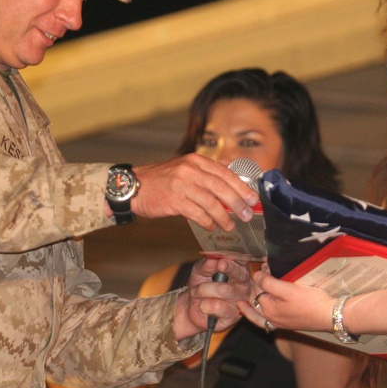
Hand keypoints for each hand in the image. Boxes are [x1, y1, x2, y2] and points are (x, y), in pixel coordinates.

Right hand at [132, 154, 258, 230]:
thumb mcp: (184, 169)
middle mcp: (190, 170)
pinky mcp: (173, 200)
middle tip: (247, 215)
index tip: (253, 199)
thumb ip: (205, 175)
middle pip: (221, 187)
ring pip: (211, 202)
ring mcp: (181, 184)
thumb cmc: (161, 181)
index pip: (225, 173)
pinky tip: (212, 226)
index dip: (241, 187)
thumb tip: (230, 183)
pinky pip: (197, 213)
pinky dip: (207, 221)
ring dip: (223, 216)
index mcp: (196, 161)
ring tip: (230, 225)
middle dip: (238, 203)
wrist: (134, 186)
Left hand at [174, 257, 251, 338]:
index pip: (243, 260)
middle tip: (220, 265)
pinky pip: (217, 306)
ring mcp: (241, 300)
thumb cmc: (201, 285)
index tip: (229, 254)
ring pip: (223, 290)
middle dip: (228, 268)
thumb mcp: (200, 270)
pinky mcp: (234, 316)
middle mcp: (244, 284)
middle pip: (240, 273)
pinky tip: (204, 306)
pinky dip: (204, 305)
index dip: (237, 257)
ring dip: (203, 290)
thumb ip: (207, 264)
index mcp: (239, 269)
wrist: (192, 307)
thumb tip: (214, 259)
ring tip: (197, 292)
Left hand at [239, 270, 334, 332]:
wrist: (329, 315)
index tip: (264, 264)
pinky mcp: (287, 324)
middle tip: (259, 273)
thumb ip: (269, 283)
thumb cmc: (311, 301)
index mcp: (269, 309)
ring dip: (250, 307)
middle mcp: (271, 318)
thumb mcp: (288, 288)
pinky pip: (266, 323)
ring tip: (240, 303)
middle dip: (256, 286)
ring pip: (258, 315)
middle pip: (257, 300)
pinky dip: (258, 318)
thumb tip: (256, 276)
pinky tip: (258, 315)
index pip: (257, 289)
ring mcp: (279, 323)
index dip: (260, 275)